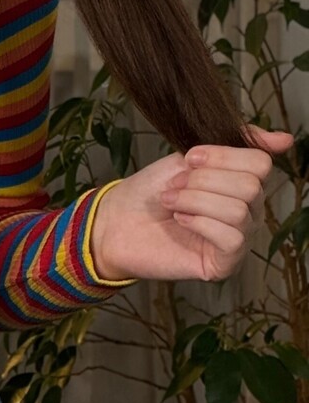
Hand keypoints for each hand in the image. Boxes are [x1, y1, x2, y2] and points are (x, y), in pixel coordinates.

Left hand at [89, 124, 294, 283]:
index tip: (190, 158)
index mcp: (243, 182)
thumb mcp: (192, 156)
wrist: (116, 221)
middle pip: (250, 185)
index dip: (222, 156)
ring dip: (195, 200)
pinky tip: (180, 220)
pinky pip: (231, 237)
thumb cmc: (152, 190)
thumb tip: (285, 139)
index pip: (260, 162)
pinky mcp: (225, 263)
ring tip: (171, 202)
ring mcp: (239, 239)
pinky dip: (200, 222)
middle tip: (174, 186)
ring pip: (239, 210)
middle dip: (203, 180)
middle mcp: (248, 211)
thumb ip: (238, 142)